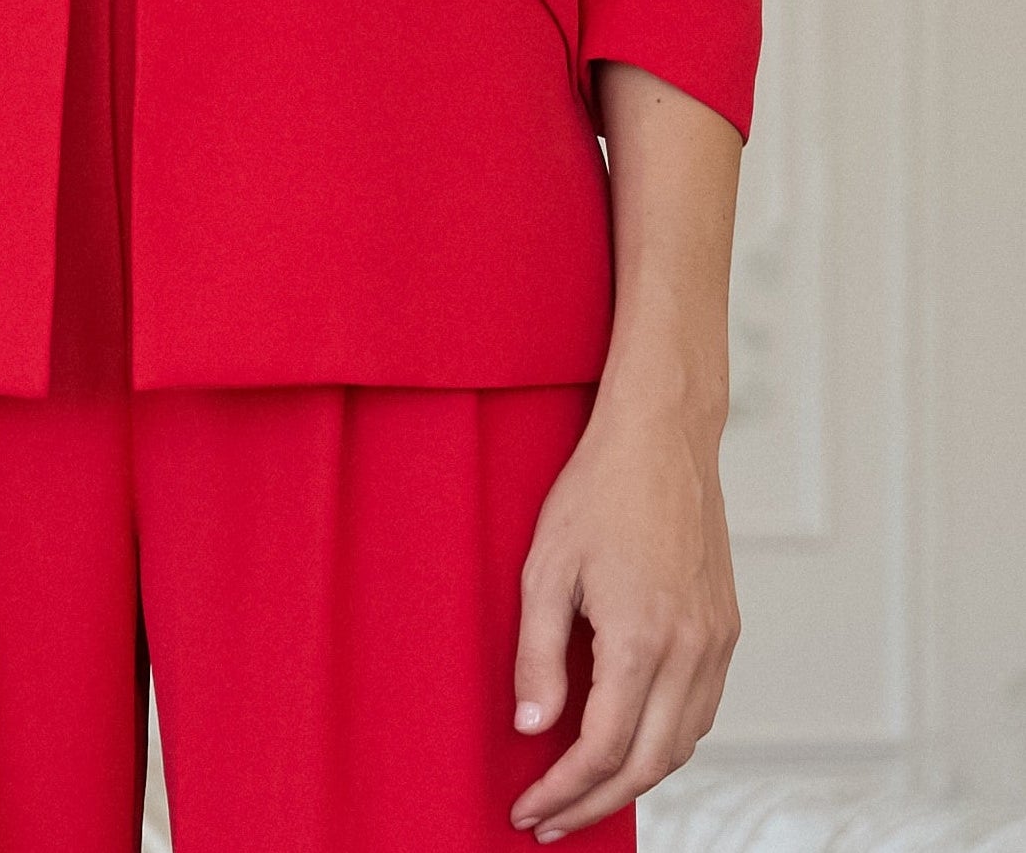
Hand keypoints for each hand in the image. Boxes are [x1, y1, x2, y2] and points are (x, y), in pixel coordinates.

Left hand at [508, 388, 739, 837]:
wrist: (662, 437)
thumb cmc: (598, 491)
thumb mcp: (544, 568)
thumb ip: (537, 655)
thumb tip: (533, 729)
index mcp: (641, 638)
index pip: (602, 750)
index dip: (562, 790)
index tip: (527, 809)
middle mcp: (690, 649)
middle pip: (647, 764)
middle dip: (594, 803)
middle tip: (549, 820)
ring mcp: (716, 640)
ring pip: (681, 744)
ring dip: (633, 780)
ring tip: (582, 790)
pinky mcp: (726, 627)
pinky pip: (701, 710)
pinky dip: (665, 742)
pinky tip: (630, 740)